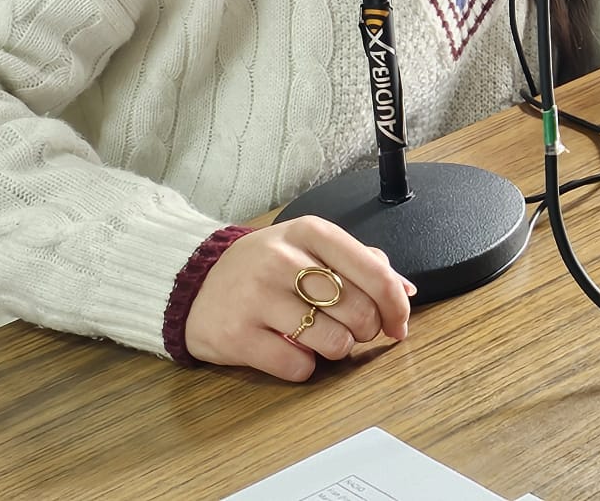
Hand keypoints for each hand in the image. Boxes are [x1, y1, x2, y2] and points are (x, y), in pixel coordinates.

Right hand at [185, 216, 414, 379]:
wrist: (193, 282)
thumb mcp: (310, 248)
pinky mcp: (237, 336)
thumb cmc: (265, 266)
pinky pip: (297, 367)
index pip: (374, 270)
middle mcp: (282, 260)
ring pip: (332, 342)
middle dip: (366, 330)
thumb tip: (406, 291)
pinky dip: (304, 367)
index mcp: (310, 232)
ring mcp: (257, 297)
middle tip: (355, 331)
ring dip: (337, 349)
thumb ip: (360, 263)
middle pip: (358, 310)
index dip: (396, 303)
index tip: (399, 323)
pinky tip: (291, 350)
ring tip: (320, 338)